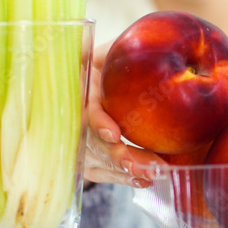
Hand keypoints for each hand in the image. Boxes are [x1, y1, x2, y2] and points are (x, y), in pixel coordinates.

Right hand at [85, 40, 165, 186]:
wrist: (93, 77)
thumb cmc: (105, 63)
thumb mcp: (107, 51)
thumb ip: (115, 52)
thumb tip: (140, 47)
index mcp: (78, 91)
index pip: (84, 110)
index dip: (97, 123)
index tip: (114, 134)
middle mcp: (74, 120)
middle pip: (93, 144)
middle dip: (120, 157)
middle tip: (150, 166)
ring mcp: (78, 142)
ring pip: (99, 163)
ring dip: (126, 171)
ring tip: (154, 174)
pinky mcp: (87, 158)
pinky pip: (103, 173)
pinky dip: (123, 178)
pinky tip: (144, 180)